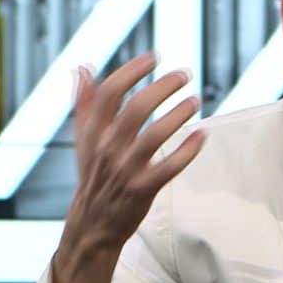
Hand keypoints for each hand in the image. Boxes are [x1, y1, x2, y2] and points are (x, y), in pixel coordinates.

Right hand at [51, 53, 205, 282]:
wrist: (92, 226)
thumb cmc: (93, 177)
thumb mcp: (84, 140)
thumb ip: (86, 104)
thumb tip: (80, 68)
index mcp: (93, 132)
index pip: (110, 92)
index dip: (132, 71)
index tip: (154, 56)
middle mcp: (107, 148)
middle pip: (135, 108)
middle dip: (162, 87)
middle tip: (184, 74)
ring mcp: (124, 170)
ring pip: (154, 136)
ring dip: (178, 115)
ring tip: (196, 100)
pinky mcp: (142, 190)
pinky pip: (169, 167)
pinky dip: (187, 150)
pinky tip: (202, 135)